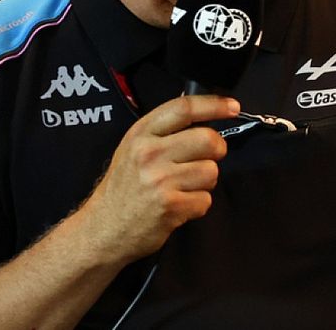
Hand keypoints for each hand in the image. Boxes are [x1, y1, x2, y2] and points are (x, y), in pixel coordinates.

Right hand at [80, 94, 238, 263]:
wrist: (102, 230)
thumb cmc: (124, 188)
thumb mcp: (134, 149)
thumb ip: (164, 132)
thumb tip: (206, 117)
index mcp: (141, 134)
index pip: (183, 108)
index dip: (214, 105)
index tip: (233, 107)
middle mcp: (150, 153)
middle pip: (208, 139)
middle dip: (217, 150)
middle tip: (207, 159)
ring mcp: (160, 180)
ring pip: (211, 171)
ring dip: (205, 182)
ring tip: (184, 187)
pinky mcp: (170, 207)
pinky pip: (205, 200)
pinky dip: (198, 205)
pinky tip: (180, 206)